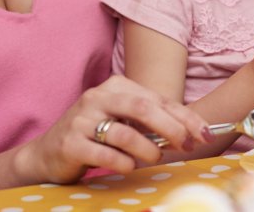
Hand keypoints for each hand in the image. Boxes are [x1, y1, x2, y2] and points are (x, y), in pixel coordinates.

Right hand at [15, 75, 211, 183]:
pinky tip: (128, 166)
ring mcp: (81, 119)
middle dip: (171, 127)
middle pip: (143, 108)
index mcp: (116, 86)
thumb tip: (192, 134)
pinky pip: (105, 153)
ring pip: (124, 132)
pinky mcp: (70, 143)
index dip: (185, 118)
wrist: (48, 154)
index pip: (158, 99)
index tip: (205, 135)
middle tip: (186, 145)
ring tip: (154, 158)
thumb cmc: (96, 136)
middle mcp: (97, 97)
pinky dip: (123, 163)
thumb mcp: (125, 122)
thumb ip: (153, 123)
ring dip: (147, 149)